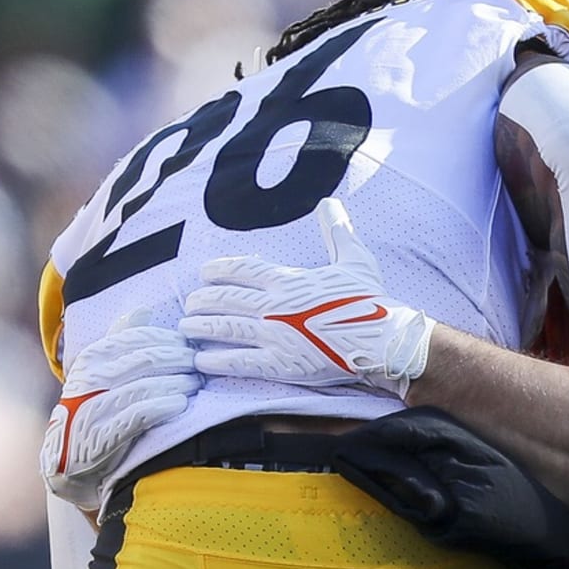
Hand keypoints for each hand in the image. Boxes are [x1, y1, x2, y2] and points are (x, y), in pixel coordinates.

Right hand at [41, 310, 199, 510]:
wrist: (70, 461)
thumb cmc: (97, 408)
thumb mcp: (102, 372)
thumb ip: (121, 340)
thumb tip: (143, 309)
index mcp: (91, 359)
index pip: (136, 338)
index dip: (168, 339)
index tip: (190, 344)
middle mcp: (88, 380)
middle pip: (145, 360)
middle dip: (178, 360)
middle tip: (199, 365)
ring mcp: (92, 408)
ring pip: (144, 385)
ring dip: (176, 382)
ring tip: (195, 384)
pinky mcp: (100, 436)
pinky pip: (138, 414)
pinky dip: (163, 406)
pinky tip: (180, 403)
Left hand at [179, 198, 434, 398]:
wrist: (383, 339)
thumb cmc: (370, 300)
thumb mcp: (354, 259)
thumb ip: (337, 231)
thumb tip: (330, 203)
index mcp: (288, 279)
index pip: (243, 269)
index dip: (219, 270)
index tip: (205, 273)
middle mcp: (274, 305)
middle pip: (226, 299)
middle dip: (203, 300)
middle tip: (190, 303)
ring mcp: (274, 336)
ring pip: (225, 328)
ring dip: (201, 327)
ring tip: (185, 328)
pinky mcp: (280, 365)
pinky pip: (239, 362)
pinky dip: (217, 361)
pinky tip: (201, 360)